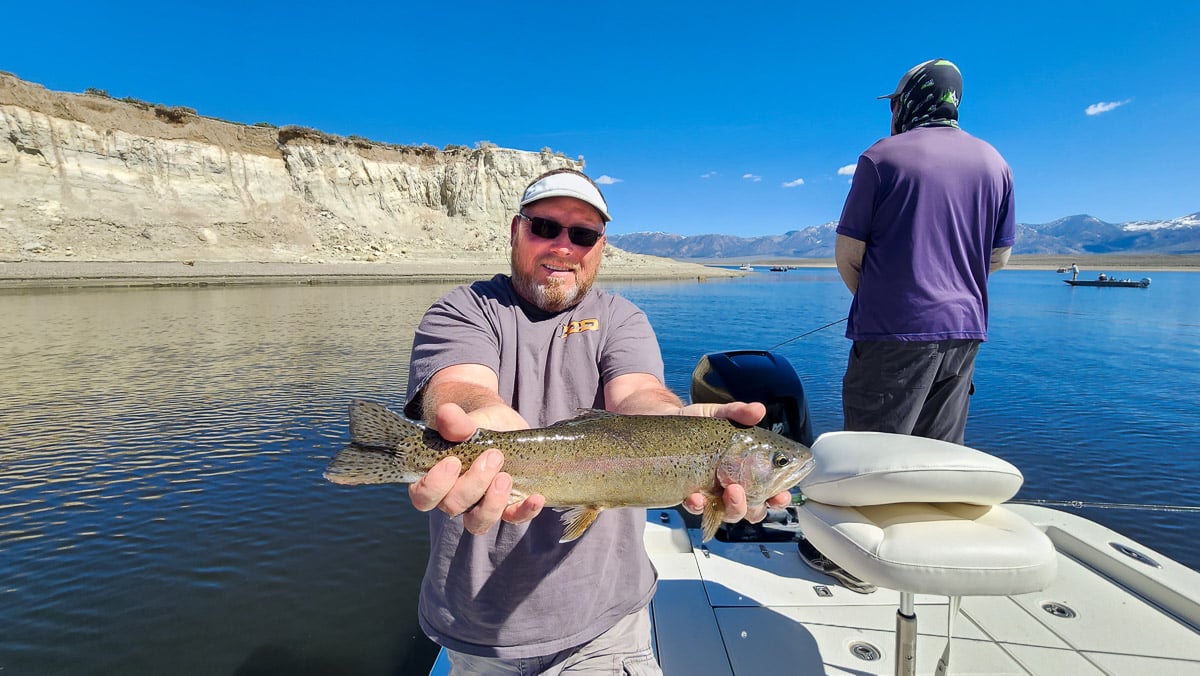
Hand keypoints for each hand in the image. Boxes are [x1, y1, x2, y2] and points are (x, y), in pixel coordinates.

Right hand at [407, 403, 543, 533]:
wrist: (504, 424)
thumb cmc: (479, 424)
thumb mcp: (471, 420)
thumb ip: (458, 423)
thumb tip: (446, 412)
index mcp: (435, 479)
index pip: (422, 497)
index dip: (434, 486)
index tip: (453, 462)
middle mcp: (454, 497)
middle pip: (453, 507)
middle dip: (473, 484)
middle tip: (492, 456)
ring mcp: (479, 506)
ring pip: (477, 522)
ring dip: (492, 504)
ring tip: (506, 477)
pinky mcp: (507, 506)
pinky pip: (513, 518)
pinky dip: (524, 511)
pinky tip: (535, 498)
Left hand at [679, 400, 790, 522]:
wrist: (664, 424)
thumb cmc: (697, 424)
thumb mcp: (719, 415)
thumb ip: (738, 413)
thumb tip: (757, 410)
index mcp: (747, 470)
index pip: (769, 491)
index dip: (778, 498)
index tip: (781, 496)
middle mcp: (733, 486)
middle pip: (752, 510)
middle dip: (754, 508)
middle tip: (745, 491)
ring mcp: (712, 493)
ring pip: (728, 514)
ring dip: (733, 508)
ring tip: (729, 491)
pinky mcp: (691, 495)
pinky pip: (697, 509)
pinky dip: (698, 506)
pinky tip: (696, 497)